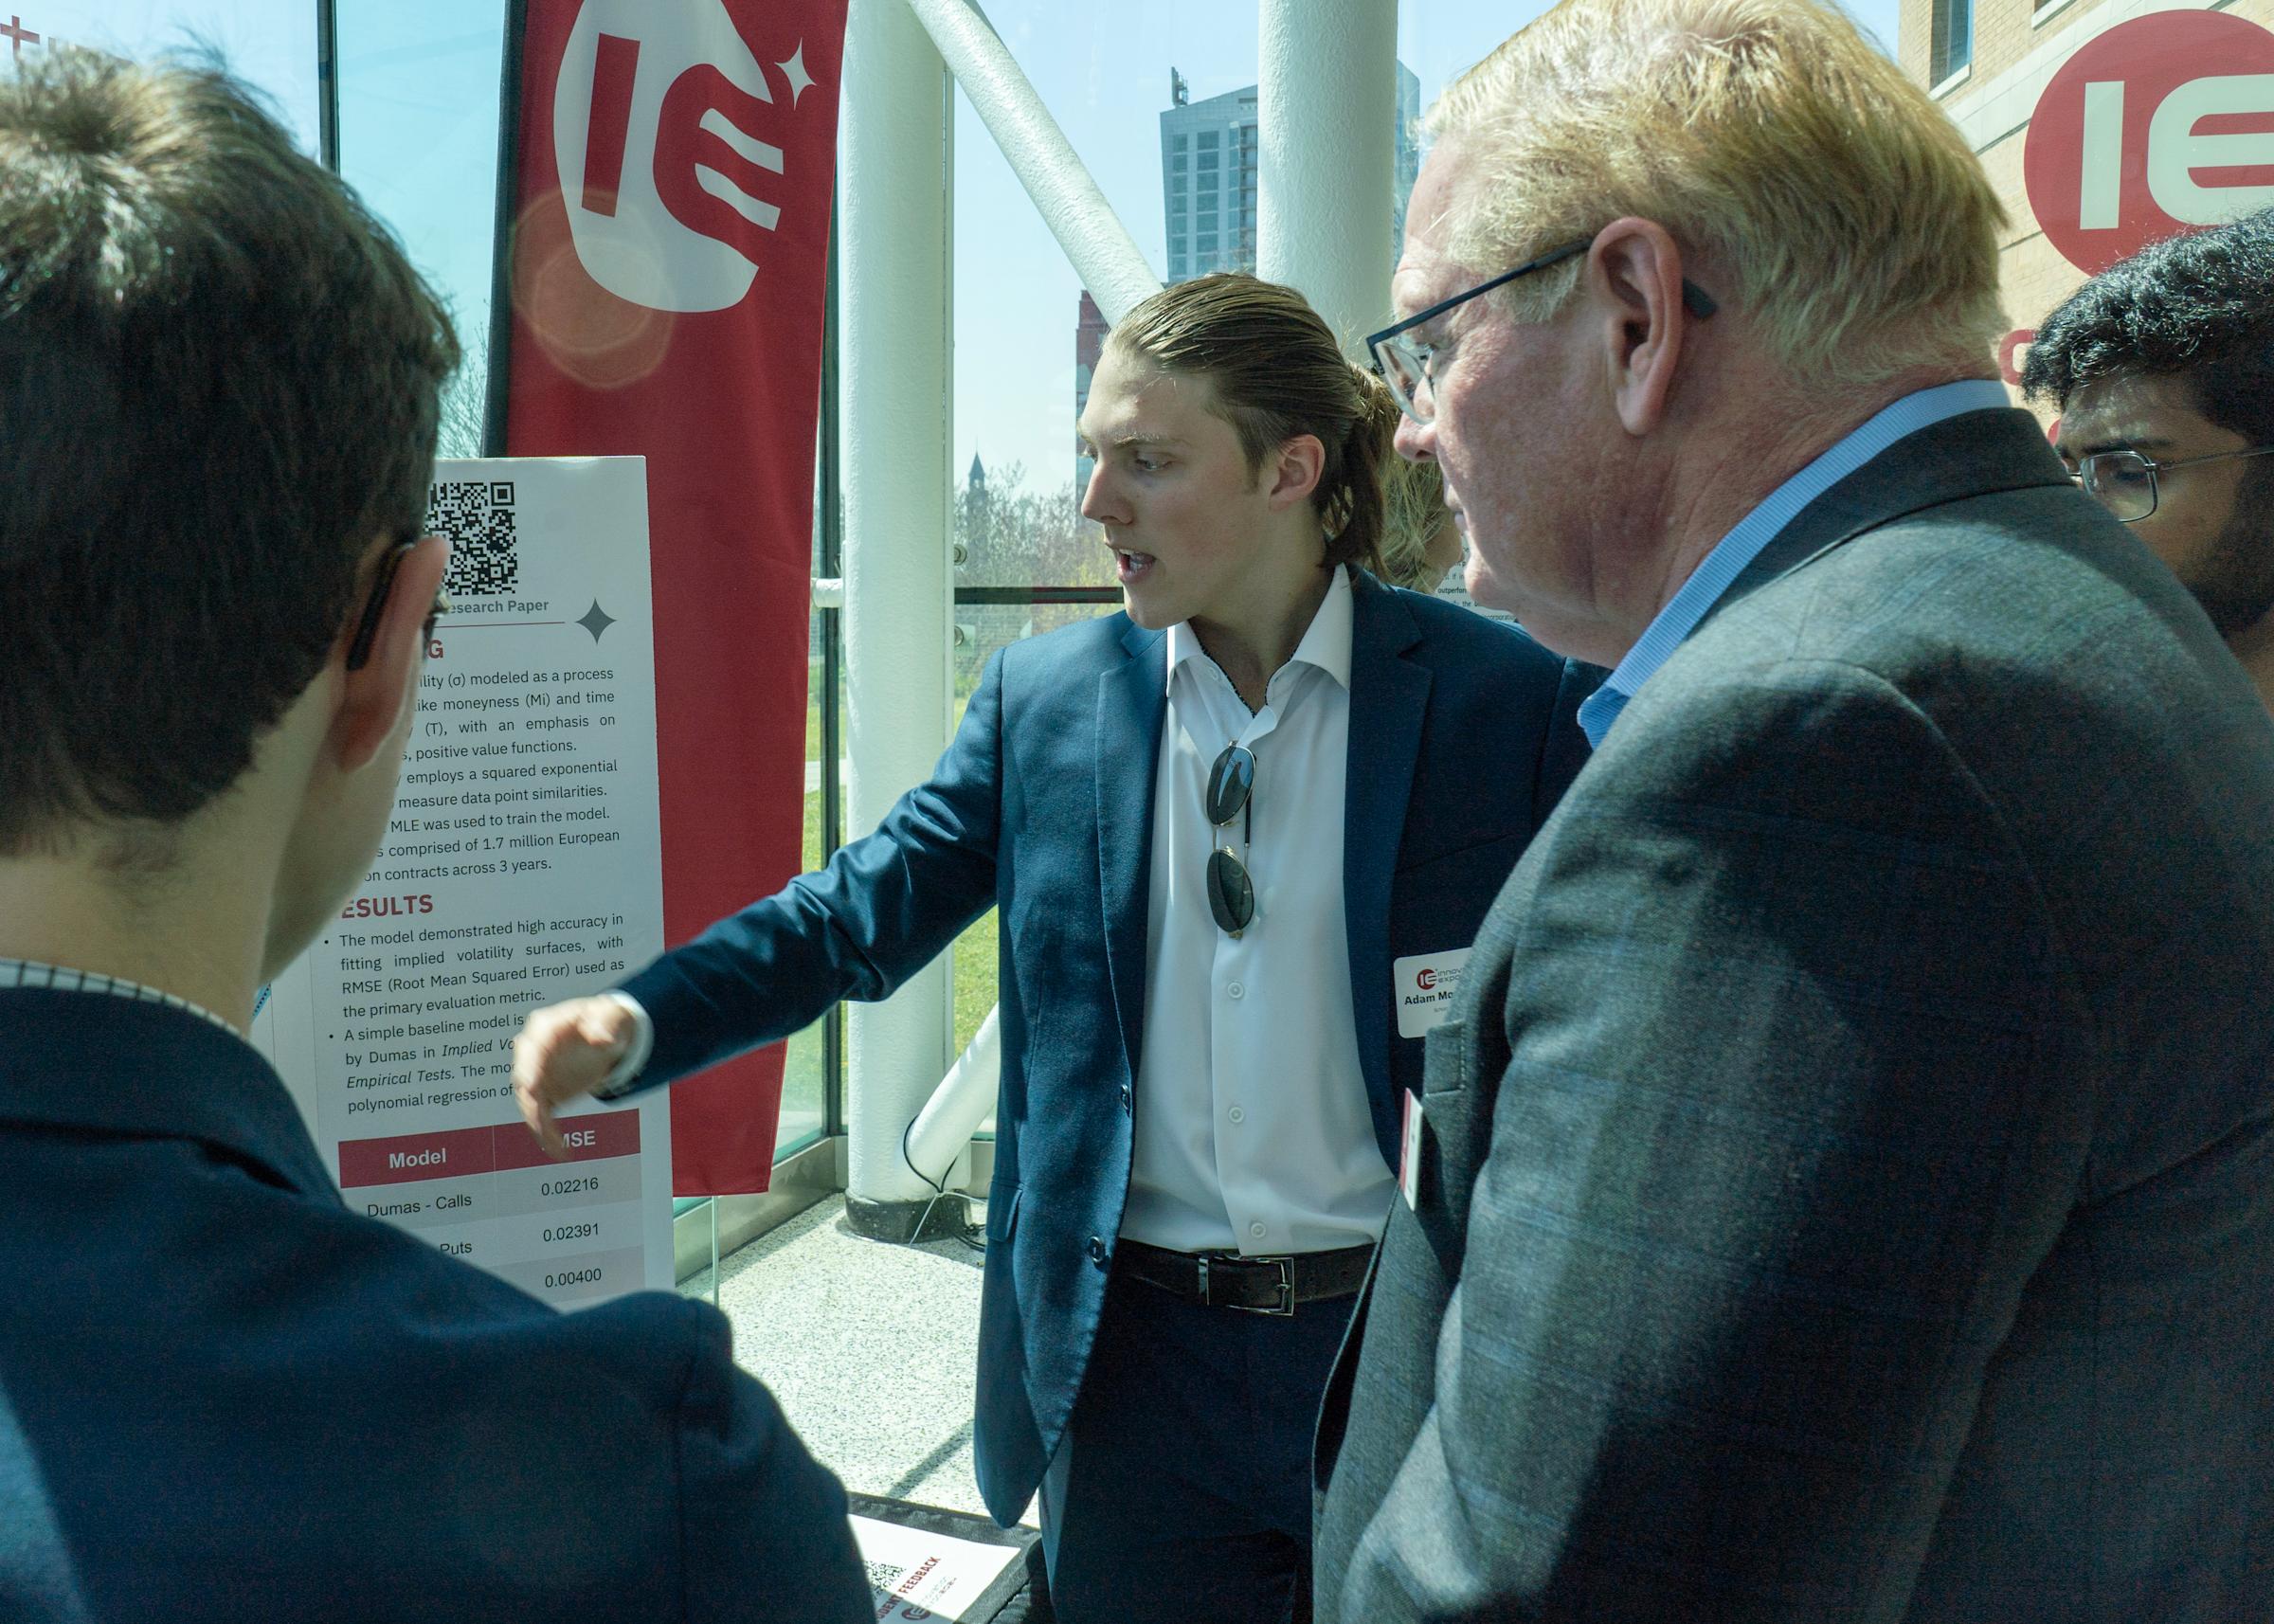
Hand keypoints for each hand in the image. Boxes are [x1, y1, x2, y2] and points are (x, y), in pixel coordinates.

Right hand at [512, 995, 637, 1159]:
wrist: (609, 1032)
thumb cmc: (605, 1019)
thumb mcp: (610, 1015)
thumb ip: (605, 1024)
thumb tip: (601, 1039)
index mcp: (545, 1029)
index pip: (532, 1049)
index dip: (529, 1068)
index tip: (531, 1087)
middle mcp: (534, 1053)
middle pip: (524, 1081)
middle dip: (531, 1105)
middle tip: (541, 1126)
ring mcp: (537, 1074)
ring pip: (530, 1104)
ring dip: (540, 1126)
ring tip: (555, 1146)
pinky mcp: (545, 1093)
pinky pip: (542, 1115)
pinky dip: (548, 1133)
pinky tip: (558, 1149)